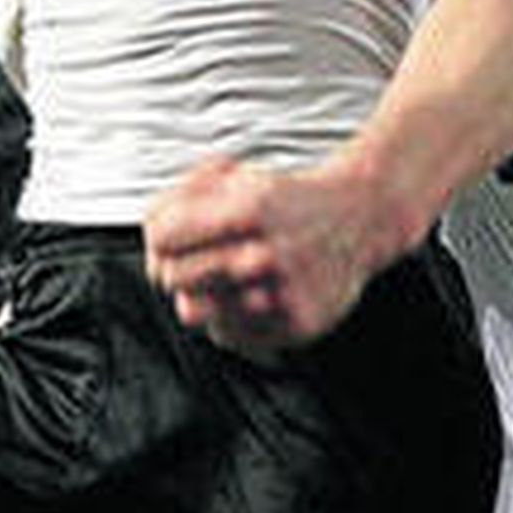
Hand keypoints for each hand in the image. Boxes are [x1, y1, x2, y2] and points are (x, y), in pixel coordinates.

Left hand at [143, 154, 383, 355]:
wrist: (361, 218)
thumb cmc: (289, 199)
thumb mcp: (238, 177)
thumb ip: (185, 199)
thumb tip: (152, 235)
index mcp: (249, 210)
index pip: (161, 237)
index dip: (156, 238)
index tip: (167, 239)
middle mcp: (266, 255)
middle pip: (172, 278)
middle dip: (171, 268)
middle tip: (189, 261)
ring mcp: (282, 294)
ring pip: (196, 312)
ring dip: (201, 295)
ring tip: (222, 277)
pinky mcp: (296, 325)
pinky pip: (229, 335)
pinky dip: (227, 318)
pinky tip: (247, 296)